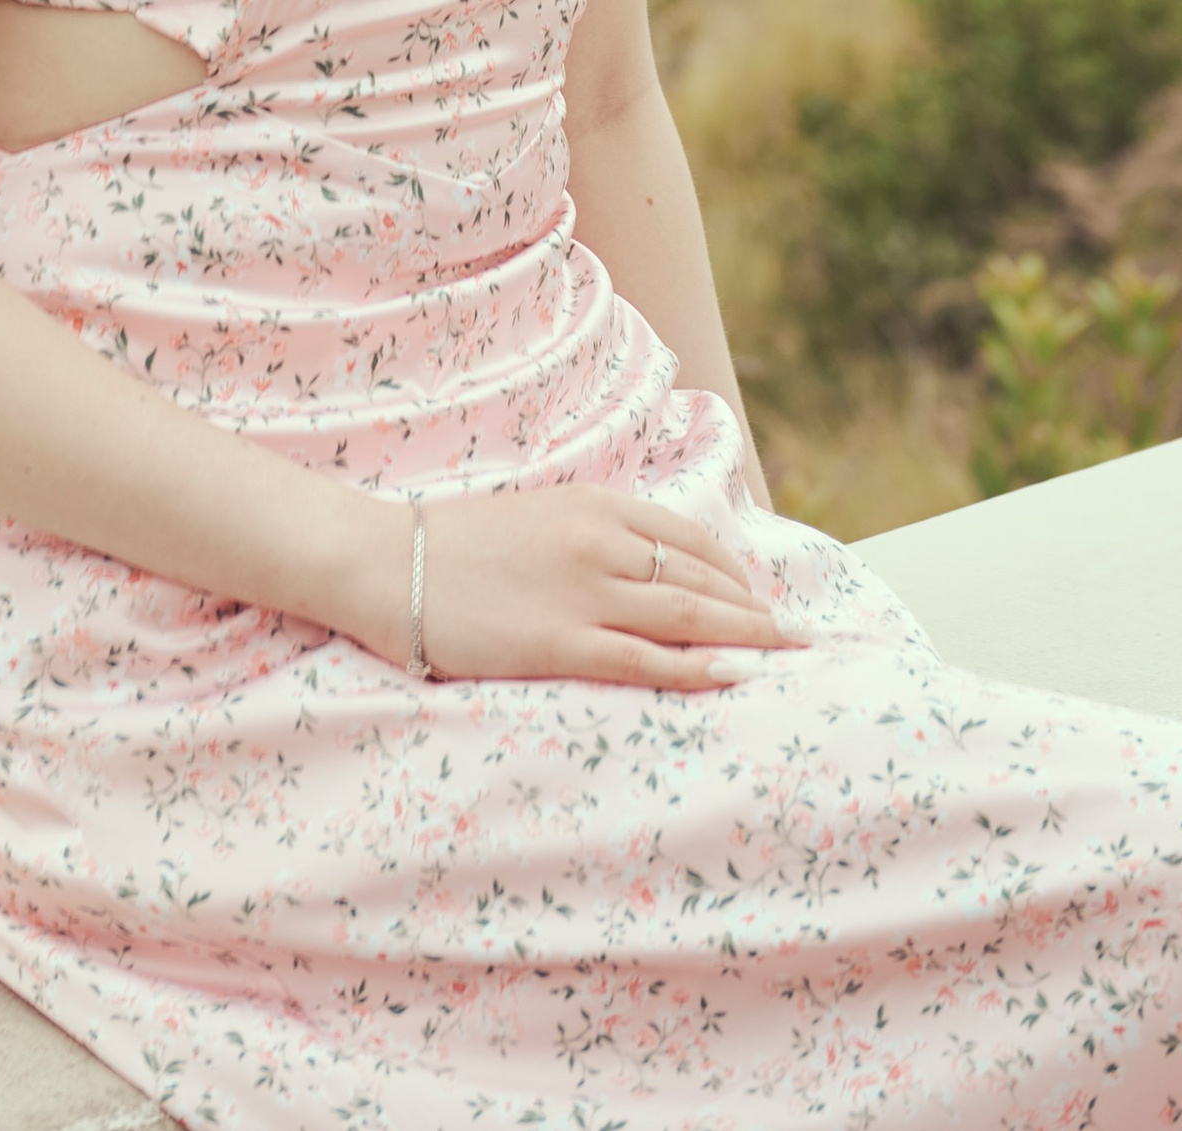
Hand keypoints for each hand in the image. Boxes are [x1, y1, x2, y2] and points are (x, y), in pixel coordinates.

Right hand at [362, 484, 801, 690]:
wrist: (384, 560)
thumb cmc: (454, 544)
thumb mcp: (537, 516)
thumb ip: (592, 534)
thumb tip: (643, 565)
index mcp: (594, 504)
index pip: (687, 537)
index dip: (734, 570)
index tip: (758, 597)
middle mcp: (599, 541)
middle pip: (700, 578)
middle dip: (756, 608)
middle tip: (797, 636)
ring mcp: (582, 592)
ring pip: (687, 616)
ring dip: (746, 638)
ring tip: (784, 658)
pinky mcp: (559, 642)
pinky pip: (645, 658)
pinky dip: (697, 668)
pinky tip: (734, 678)